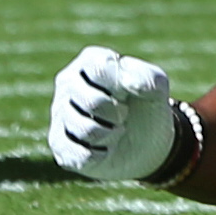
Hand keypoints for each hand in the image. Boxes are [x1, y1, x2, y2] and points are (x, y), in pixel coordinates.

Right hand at [49, 45, 178, 179]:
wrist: (144, 143)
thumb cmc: (146, 106)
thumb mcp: (157, 88)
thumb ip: (148, 77)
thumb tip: (127, 82)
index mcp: (90, 60)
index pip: (99, 68)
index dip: (122, 86)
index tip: (129, 92)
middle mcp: (68, 82)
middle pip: (92, 102)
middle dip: (117, 114)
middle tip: (124, 115)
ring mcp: (60, 112)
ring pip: (84, 130)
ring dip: (110, 135)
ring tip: (115, 130)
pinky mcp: (58, 143)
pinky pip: (76, 153)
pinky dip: (99, 155)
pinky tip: (104, 149)